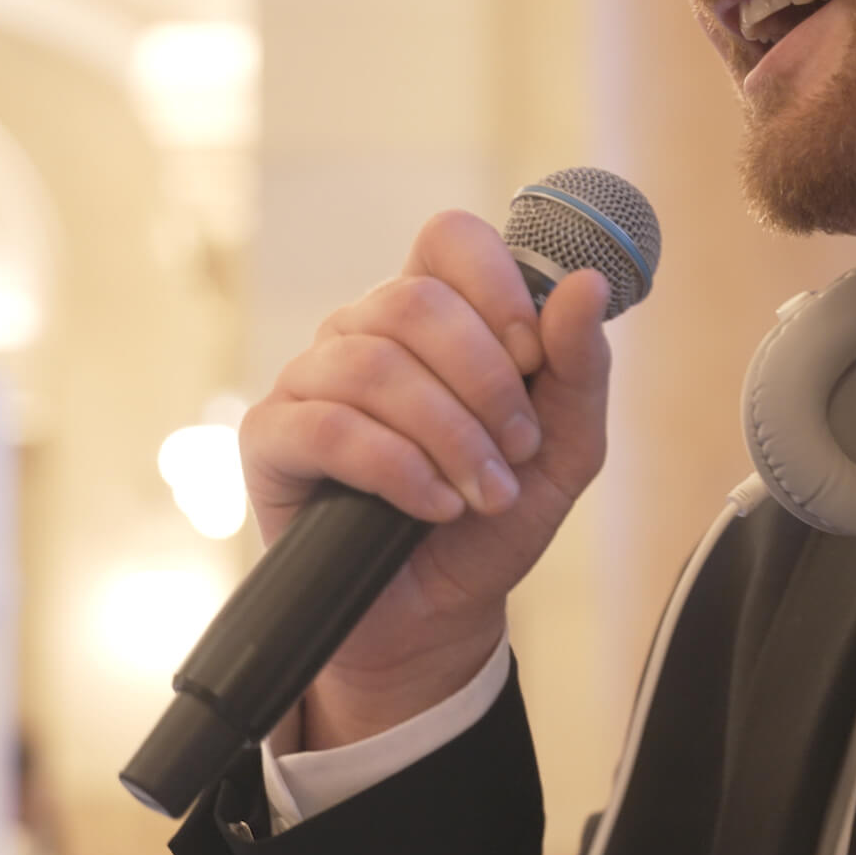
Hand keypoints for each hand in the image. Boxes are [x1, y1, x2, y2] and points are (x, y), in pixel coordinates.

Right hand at [240, 210, 612, 748]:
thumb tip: (585, 285)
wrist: (437, 616)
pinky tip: (433, 506)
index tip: (530, 354)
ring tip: (483, 493)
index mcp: (430, 316)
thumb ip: (577, 367)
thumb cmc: (491, 520)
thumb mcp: (562, 449)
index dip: (495, 284)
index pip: (448, 239)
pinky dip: (398, 469)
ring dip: (449, 435)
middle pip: (414, 302)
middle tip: (518, 450)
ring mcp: (308, 381)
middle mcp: (361, 333)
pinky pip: (329, 427)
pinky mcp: (270, 438)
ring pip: (374, 365)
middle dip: (485, 382)